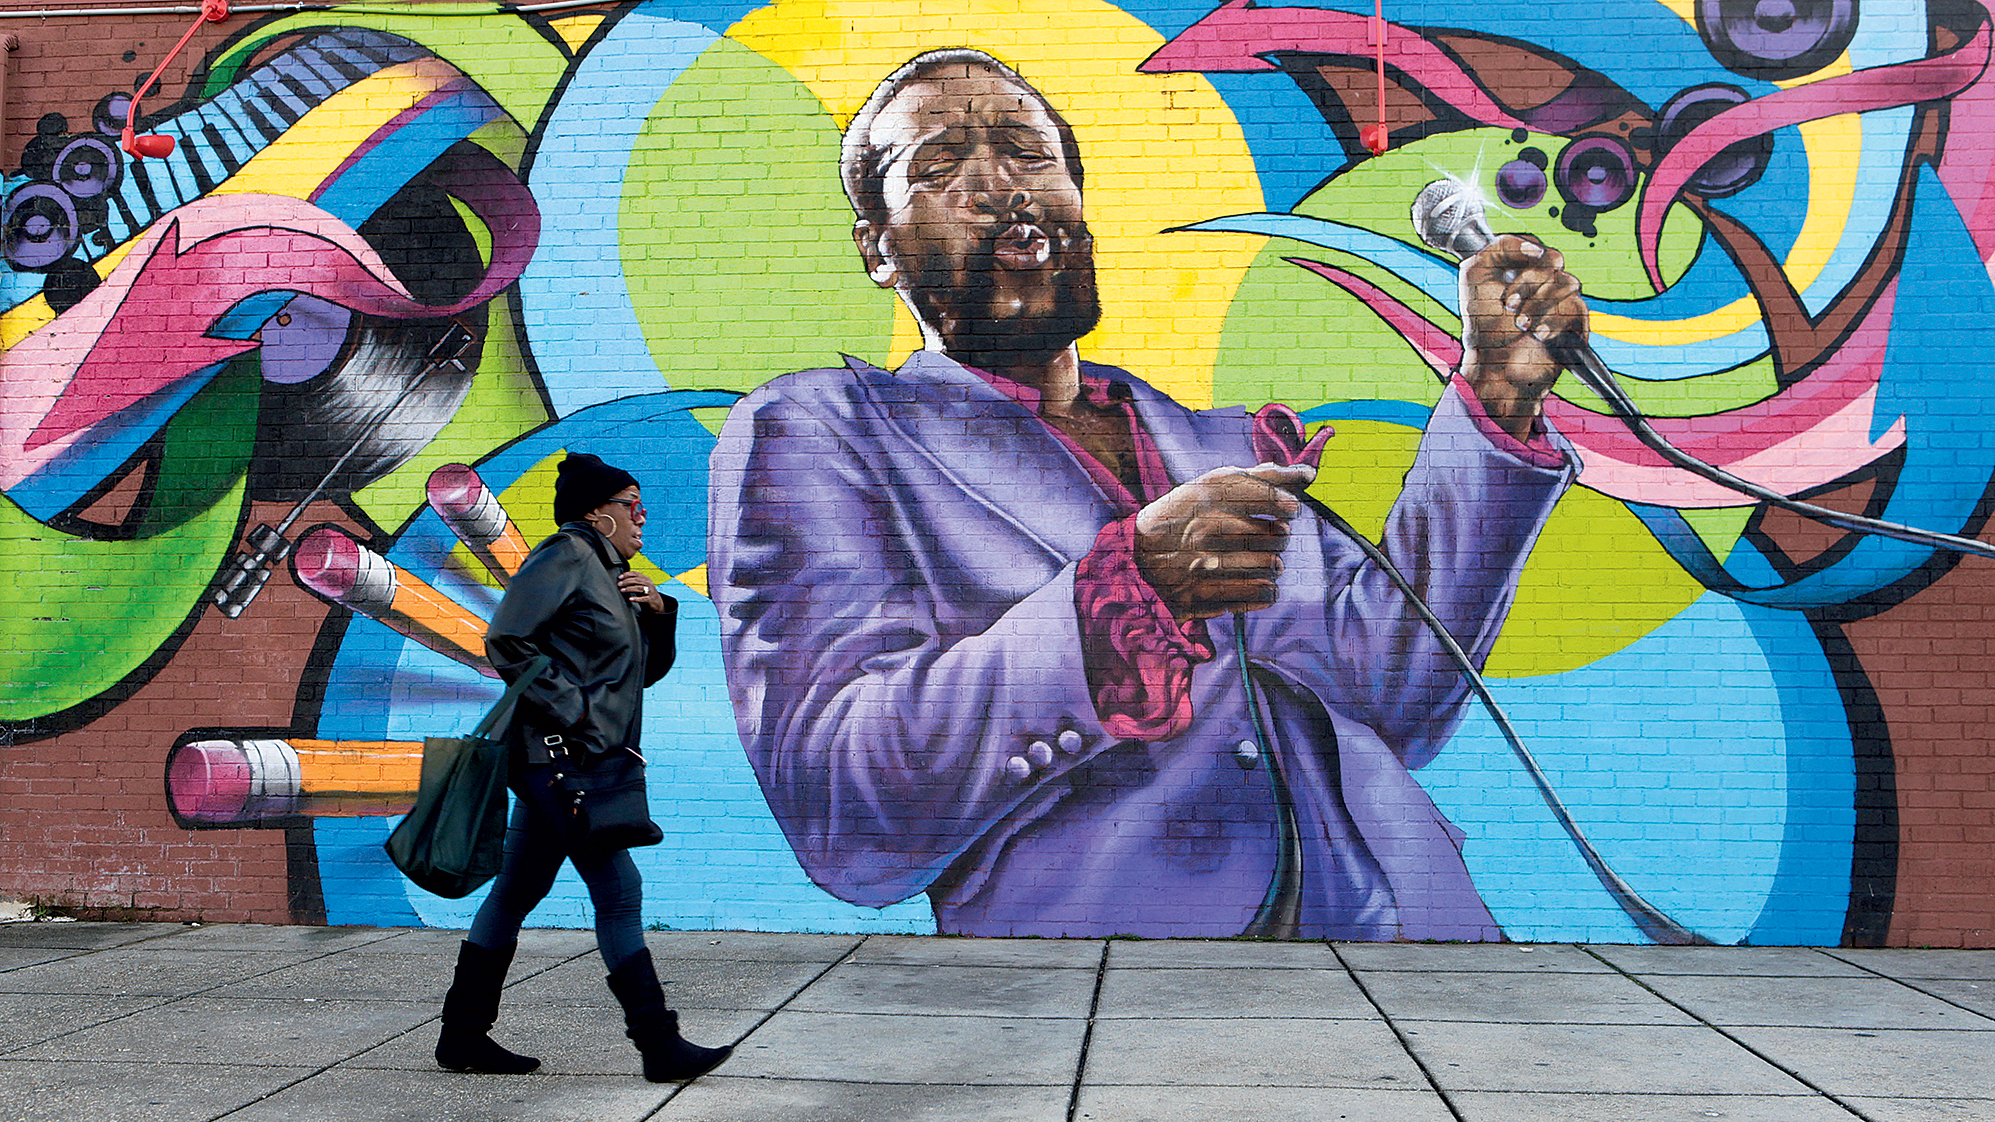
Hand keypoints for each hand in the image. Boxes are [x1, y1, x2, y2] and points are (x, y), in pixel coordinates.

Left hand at [617, 570, 666, 612]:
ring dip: (629, 589)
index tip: (619, 577)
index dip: (627, 574)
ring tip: (622, 590)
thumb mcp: (641, 586)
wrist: (657, 603)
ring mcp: (650, 591)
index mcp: (646, 579)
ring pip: (639, 588)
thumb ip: (634, 583)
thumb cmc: (646, 594)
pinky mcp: (650, 599)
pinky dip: (636, 598)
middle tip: (619, 584)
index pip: (636, 574)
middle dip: (626, 581)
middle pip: (637, 580)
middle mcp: (649, 584)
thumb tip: (622, 580)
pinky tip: (630, 599)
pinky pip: (643, 598)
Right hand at [1134, 463, 1315, 619]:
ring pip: (1272, 565)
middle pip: (1276, 534)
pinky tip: (1255, 582)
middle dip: (1279, 537)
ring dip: (1273, 564)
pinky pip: (1263, 594)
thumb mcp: (1212, 487)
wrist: (1138, 557)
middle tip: (1266, 537)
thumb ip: (1262, 477)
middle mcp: (1204, 528)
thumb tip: (1309, 473)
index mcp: (1207, 495)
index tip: (1287, 510)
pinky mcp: (1206, 596)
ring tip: (1260, 560)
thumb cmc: (1187, 516)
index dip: (1285, 505)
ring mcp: (1203, 564)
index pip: (1270, 498)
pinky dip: (1267, 590)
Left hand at [1459, 235, 1586, 440]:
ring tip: (1521, 325)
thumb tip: (1538, 249)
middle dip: (1527, 283)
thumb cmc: (1483, 324)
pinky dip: (1552, 322)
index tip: (1501, 281)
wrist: (1494, 365)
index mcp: (1522, 267)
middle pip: (1554, 259)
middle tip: (1509, 305)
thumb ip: (1500, 245)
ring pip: (1568, 282)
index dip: (1520, 258)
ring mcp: (1562, 300)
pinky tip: (1538, 334)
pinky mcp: (1576, 322)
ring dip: (1538, 305)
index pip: (1535, 245)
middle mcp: (1544, 281)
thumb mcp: (1476, 273)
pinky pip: (1576, 307)